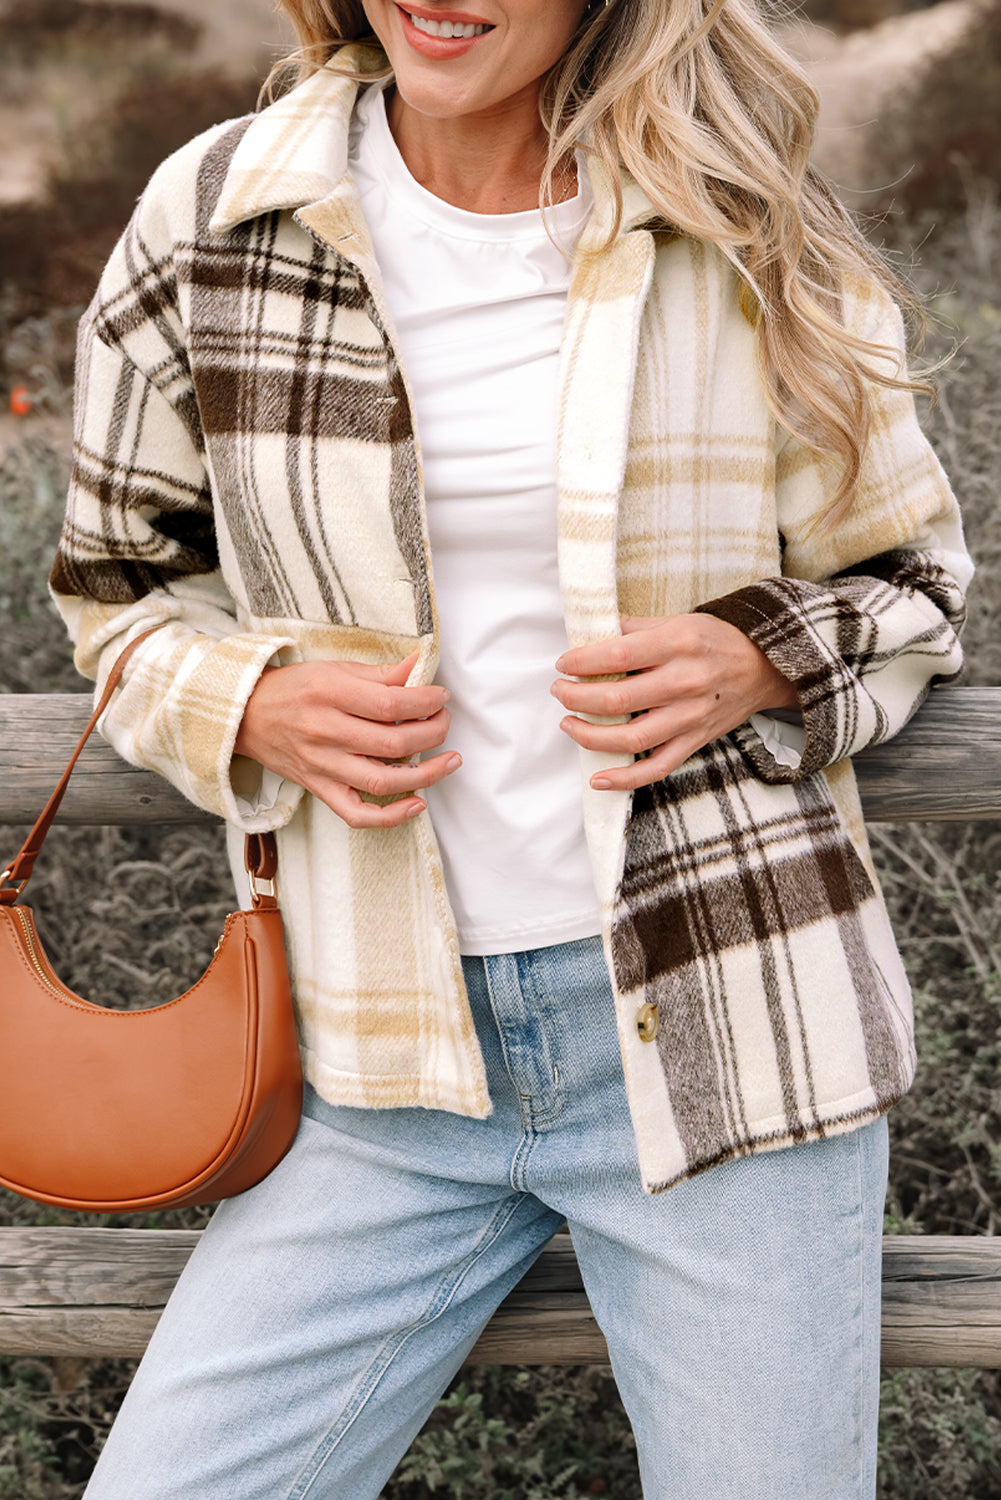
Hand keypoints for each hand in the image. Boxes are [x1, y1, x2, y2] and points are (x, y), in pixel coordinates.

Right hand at [234, 654, 459, 827]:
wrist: (245, 715)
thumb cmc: (294, 689)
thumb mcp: (334, 670)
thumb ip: (380, 674)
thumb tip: (420, 666)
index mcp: (330, 694)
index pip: (391, 703)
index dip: (426, 702)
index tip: (441, 698)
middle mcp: (326, 733)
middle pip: (393, 741)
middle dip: (433, 732)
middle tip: (445, 722)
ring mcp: (322, 766)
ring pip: (383, 781)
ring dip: (426, 774)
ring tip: (450, 761)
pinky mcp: (319, 789)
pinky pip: (357, 814)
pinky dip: (390, 816)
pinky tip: (417, 804)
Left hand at [551, 614, 797, 790]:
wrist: (764, 667)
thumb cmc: (715, 641)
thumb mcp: (678, 621)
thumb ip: (635, 628)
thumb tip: (592, 633)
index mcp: (677, 644)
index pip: (618, 655)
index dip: (582, 662)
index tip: (563, 664)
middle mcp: (684, 682)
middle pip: (617, 698)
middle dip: (576, 697)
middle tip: (560, 692)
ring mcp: (690, 717)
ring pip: (631, 738)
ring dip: (590, 735)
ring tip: (568, 724)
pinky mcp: (695, 741)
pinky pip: (656, 767)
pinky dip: (625, 779)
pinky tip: (598, 778)